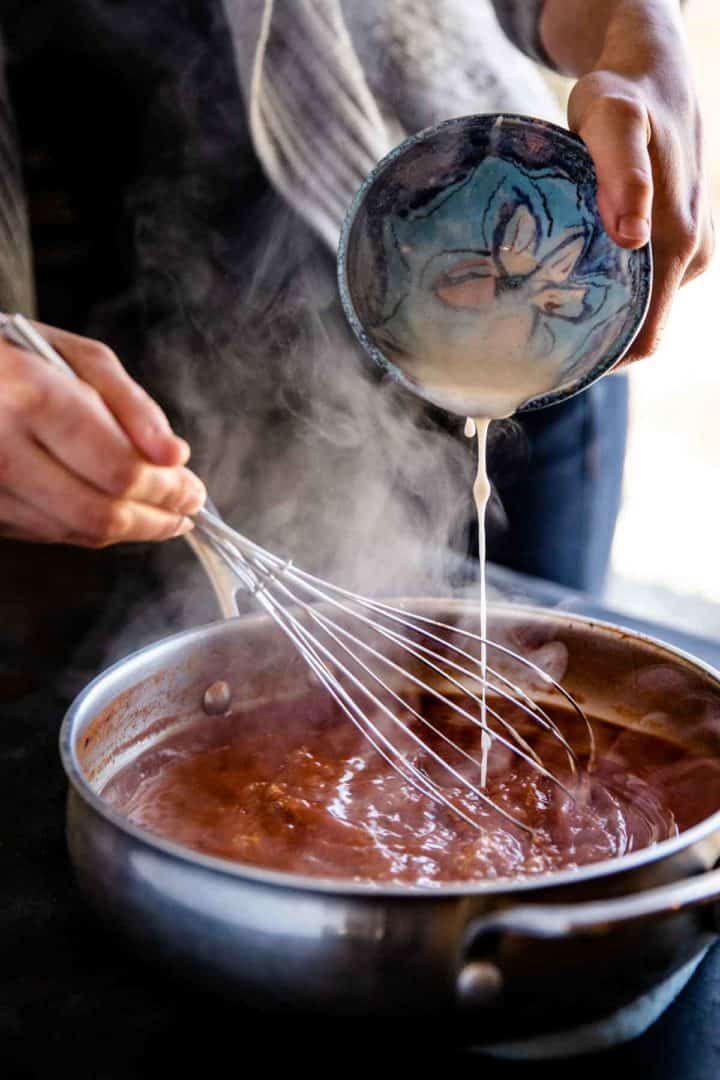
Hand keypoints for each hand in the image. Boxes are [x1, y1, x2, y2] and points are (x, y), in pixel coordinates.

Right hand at [0, 321, 205, 545]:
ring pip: (76, 531)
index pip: (119, 469)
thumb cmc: (12, 357)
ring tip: (159, 513)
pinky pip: (49, 533)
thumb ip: (133, 406)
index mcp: (31, 398)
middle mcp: (1, 451)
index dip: (168, 489)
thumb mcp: (77, 357)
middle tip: (186, 510)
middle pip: (101, 513)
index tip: (195, 492)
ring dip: (129, 529)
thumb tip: (175, 456)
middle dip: (156, 518)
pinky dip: (90, 527)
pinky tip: (114, 510)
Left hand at [542, 0, 713, 360]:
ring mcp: (681, 251)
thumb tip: (634, 238)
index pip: (643, 339)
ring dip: (591, 319)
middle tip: (524, 349)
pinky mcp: (667, 242)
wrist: (650, 71)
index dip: (601, 364)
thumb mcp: (612, 121)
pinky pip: (634, 285)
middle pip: (635, 331)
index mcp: (679, 247)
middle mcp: (687, 258)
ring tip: (532, 322)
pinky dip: (599, 292)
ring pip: (634, 309)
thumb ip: (621, 174)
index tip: (549, 369)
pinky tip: (556, 288)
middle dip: (586, 346)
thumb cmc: (624, 95)